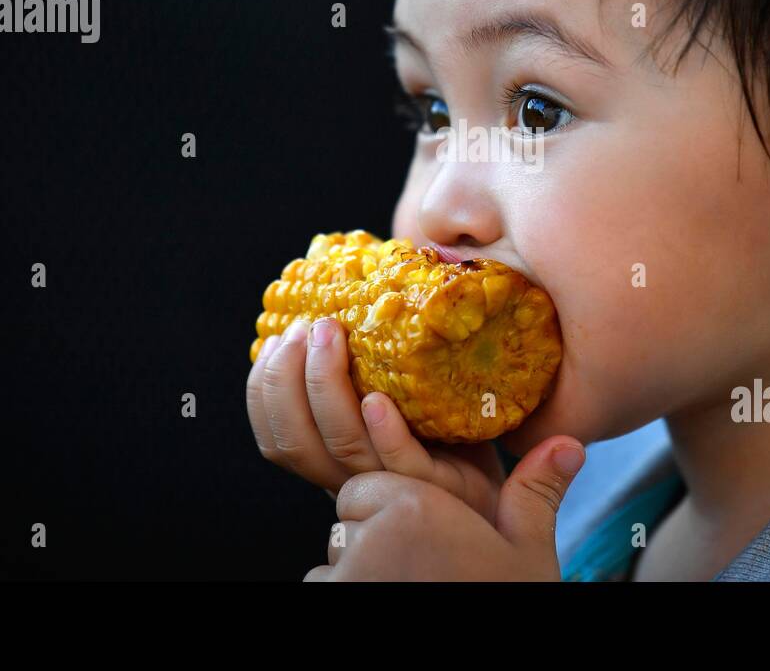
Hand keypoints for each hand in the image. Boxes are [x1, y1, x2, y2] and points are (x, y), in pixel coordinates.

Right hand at [246, 317, 506, 521]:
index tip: (274, 339)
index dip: (264, 389)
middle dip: (286, 380)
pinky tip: (377, 398)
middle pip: (295, 441)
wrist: (505, 483)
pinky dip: (383, 431)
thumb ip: (362, 363)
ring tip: (332, 335)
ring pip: (342, 445)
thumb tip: (341, 287)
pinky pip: (401, 461)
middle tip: (307, 328)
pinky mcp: (435, 483)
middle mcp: (352, 473)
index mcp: (332, 454)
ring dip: (327, 387)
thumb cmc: (441, 430)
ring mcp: (392, 480)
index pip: (276, 435)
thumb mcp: (392, 392)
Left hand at [304, 434, 585, 579]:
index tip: (423, 535)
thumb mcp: (527, 554)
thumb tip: (566, 444)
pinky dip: (347, 595)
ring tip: (408, 588)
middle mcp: (373, 536)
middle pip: (346, 520)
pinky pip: (324, 589)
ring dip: (357, 572)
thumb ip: (534, 494)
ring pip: (334, 560)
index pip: (365, 487)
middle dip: (370, 538)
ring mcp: (349, 576)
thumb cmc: (504, 601)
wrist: (490, 666)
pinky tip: (389, 603)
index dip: (390, 509)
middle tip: (418, 567)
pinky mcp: (333, 601)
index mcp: (418, 506)